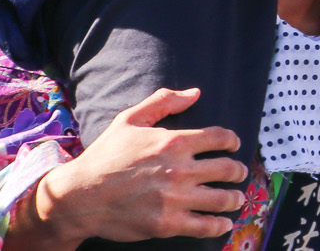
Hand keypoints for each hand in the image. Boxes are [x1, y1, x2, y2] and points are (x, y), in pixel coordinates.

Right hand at [14, 88, 246, 250]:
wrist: (79, 197)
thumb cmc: (105, 156)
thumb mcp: (130, 119)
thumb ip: (163, 102)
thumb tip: (194, 94)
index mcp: (174, 142)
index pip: (220, 138)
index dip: (231, 141)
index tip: (233, 145)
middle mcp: (180, 169)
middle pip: (227, 169)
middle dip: (238, 171)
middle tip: (240, 173)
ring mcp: (175, 199)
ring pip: (221, 199)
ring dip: (234, 198)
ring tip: (237, 197)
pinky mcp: (167, 224)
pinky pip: (204, 226)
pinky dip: (219, 225)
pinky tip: (224, 223)